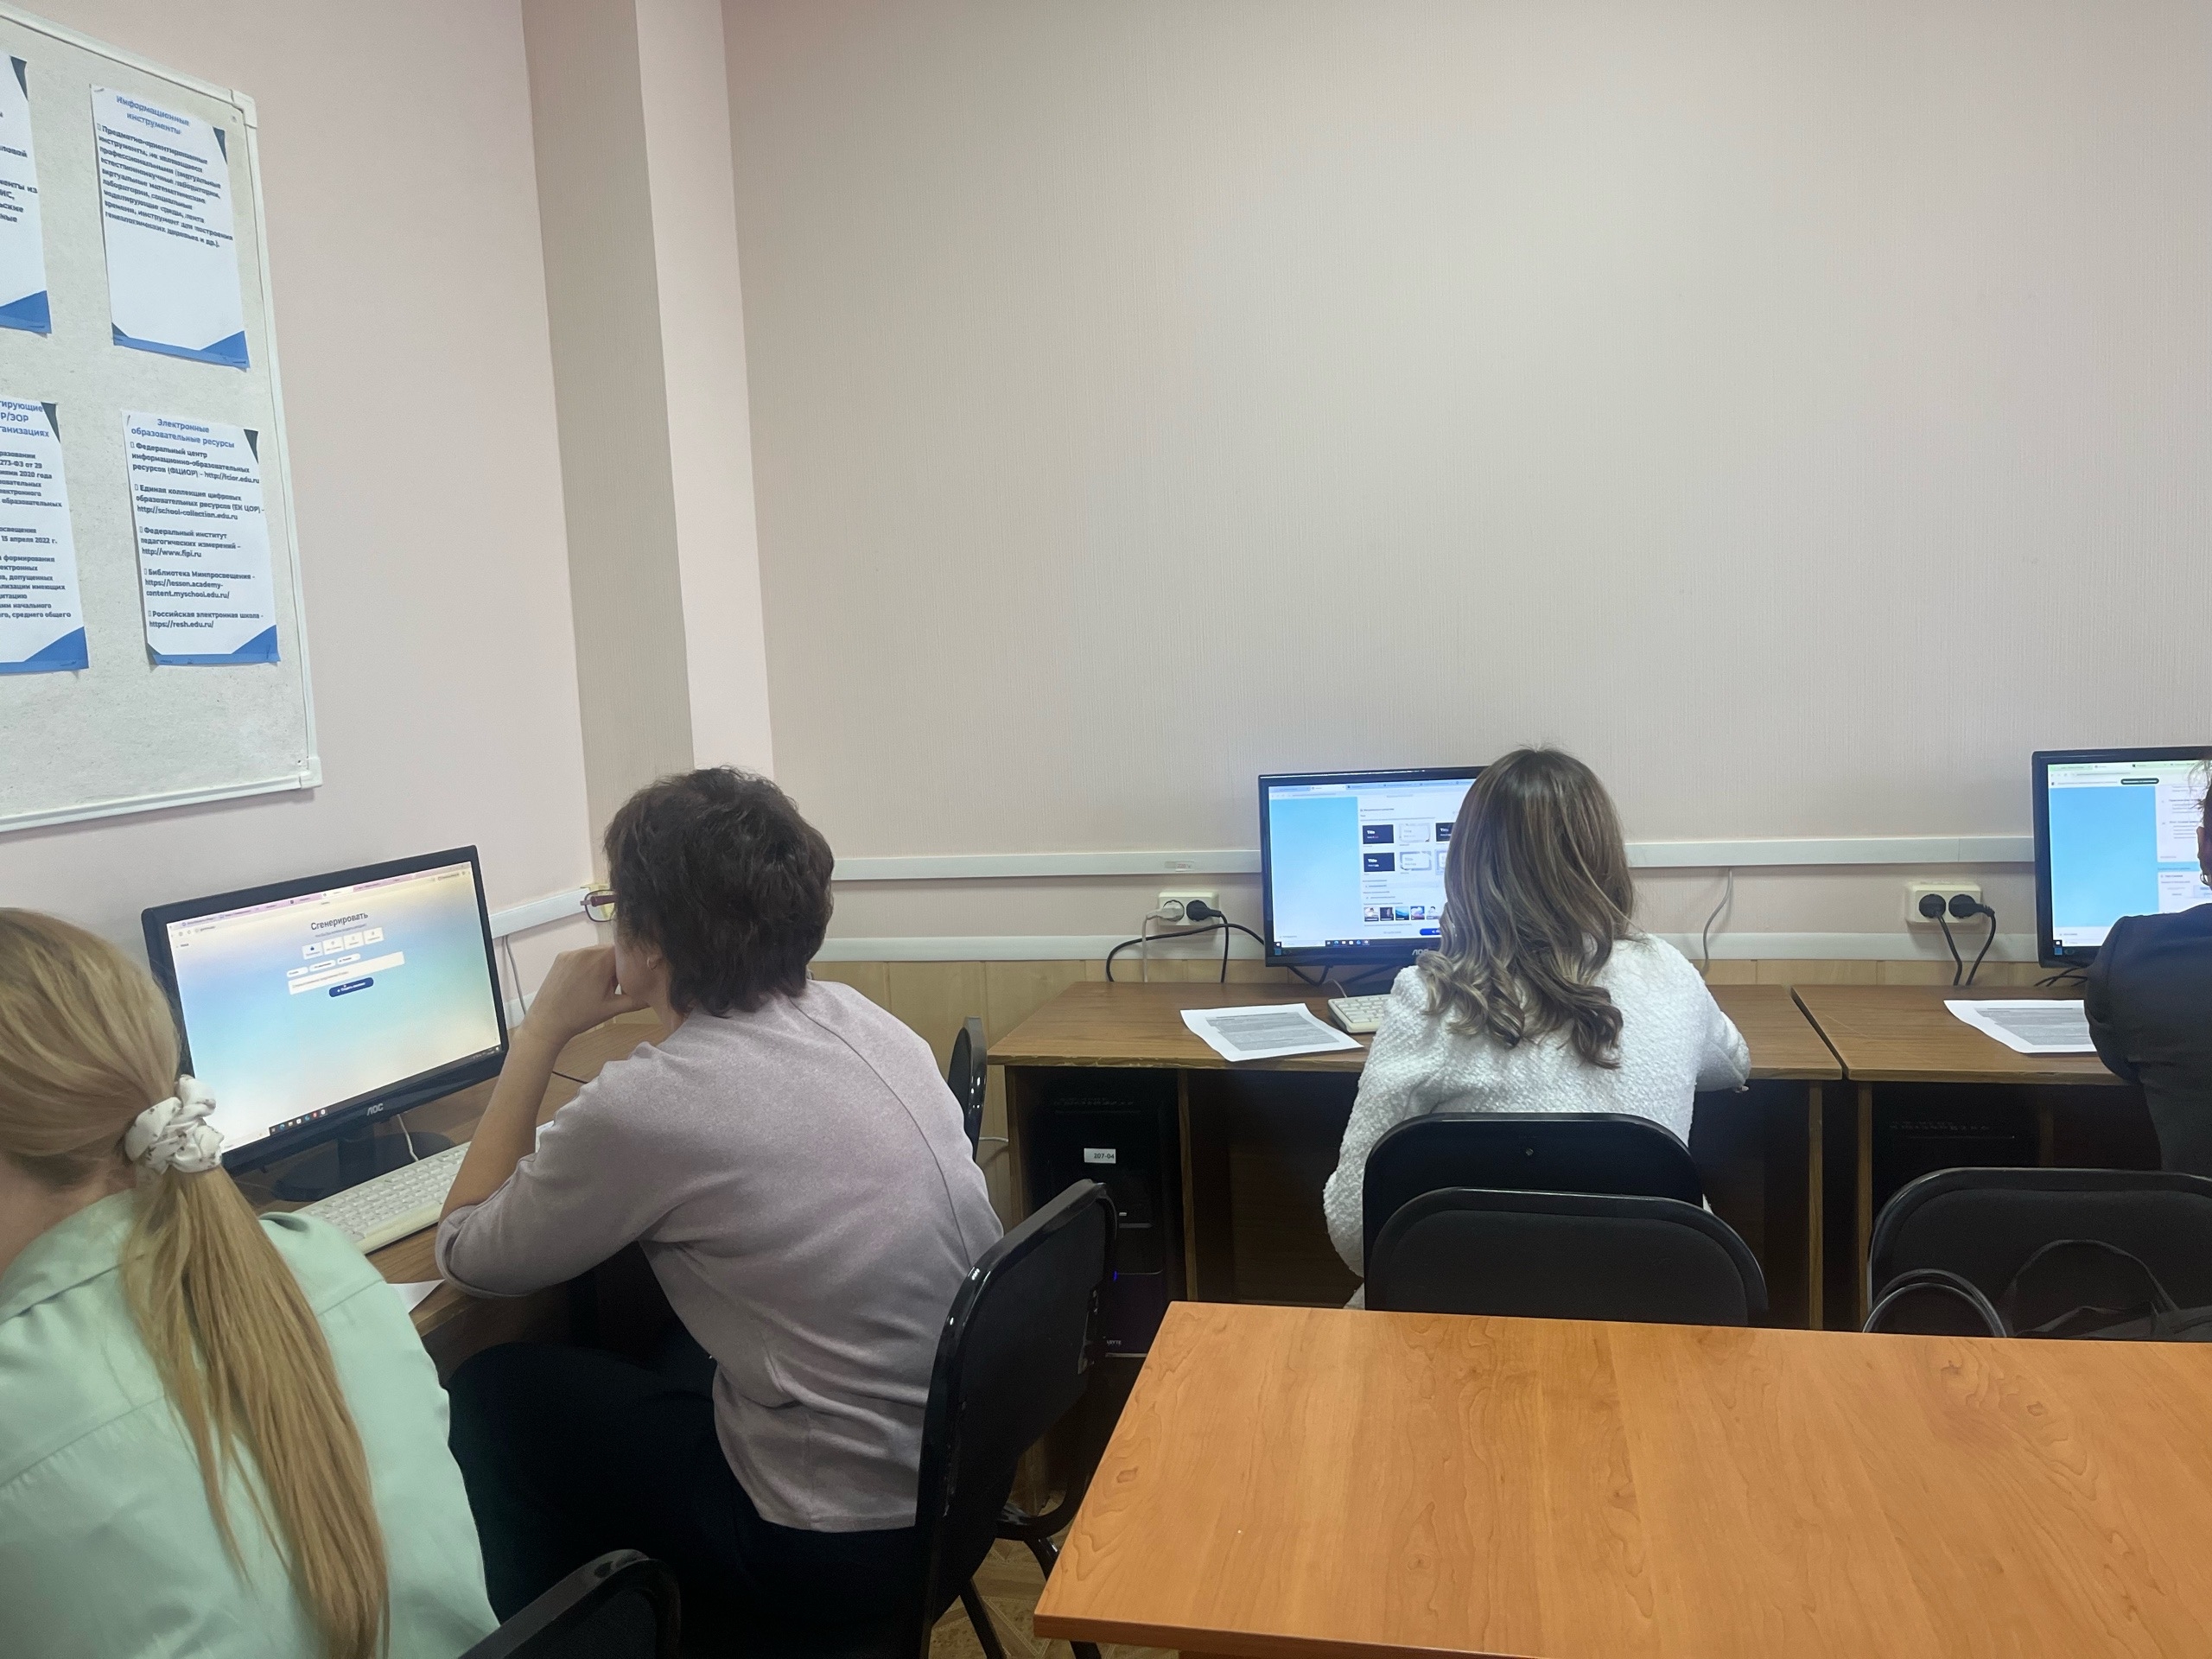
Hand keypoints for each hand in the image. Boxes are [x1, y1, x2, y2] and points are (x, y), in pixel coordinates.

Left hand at [522, 945, 646, 1047]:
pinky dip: (589, 965)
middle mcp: (586, 951)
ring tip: (601, 986)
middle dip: (618, 965)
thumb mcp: (613, 1009)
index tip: (636, 975)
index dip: (633, 962)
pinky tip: (586, 983)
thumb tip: (656, 995)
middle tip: (618, 984)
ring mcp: (571, 953)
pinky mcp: (561, 958)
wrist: (546, 1023)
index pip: (626, 951)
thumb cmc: (580, 1017)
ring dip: (603, 964)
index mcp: (600, 961)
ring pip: (597, 952)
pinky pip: (583, 956)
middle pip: (611, 950)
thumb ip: (638, 1000)